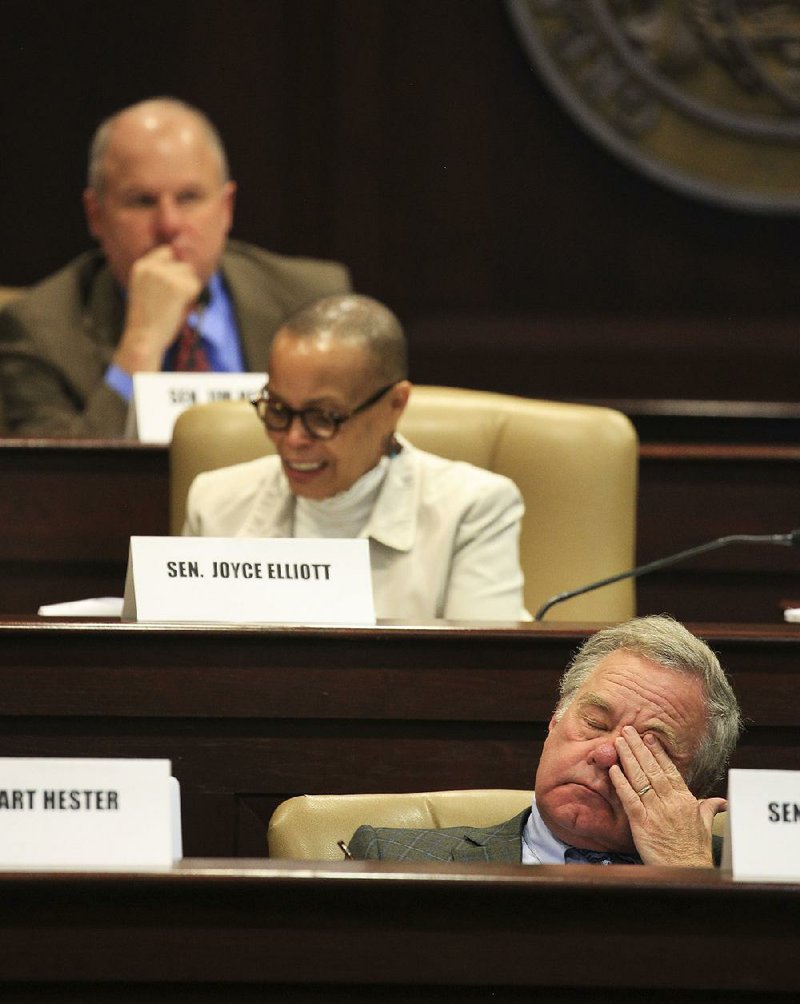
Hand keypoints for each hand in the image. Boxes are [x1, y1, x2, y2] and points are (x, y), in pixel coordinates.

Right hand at [113, 246, 202, 373]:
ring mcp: (165, 275)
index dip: (175, 266)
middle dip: (184, 279)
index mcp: (141, 266)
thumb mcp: (145, 289)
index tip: (176, 281)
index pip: (167, 252)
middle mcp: (152, 266)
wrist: (143, 338)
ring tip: (175, 305)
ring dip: (189, 288)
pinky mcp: (178, 286)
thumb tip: (186, 267)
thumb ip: (160, 276)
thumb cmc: (146, 321)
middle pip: (182, 263)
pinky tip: (179, 308)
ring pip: (191, 274)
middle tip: (175, 299)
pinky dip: (193, 298)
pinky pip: (196, 286)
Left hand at [609, 725, 724, 866]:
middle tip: (629, 730)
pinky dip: (621, 783)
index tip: (649, 737)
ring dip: (628, 758)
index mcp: (685, 800)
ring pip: (640, 779)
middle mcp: (671, 802)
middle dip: (640, 748)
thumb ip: (708, 809)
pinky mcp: (642, 824)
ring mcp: (656, 812)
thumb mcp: (705, 826)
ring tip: (619, 742)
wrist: (688, 871)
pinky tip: (613, 769)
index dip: (658, 752)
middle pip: (653, 769)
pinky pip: (630, 799)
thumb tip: (720, 801)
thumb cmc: (695, 851)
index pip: (670, 770)